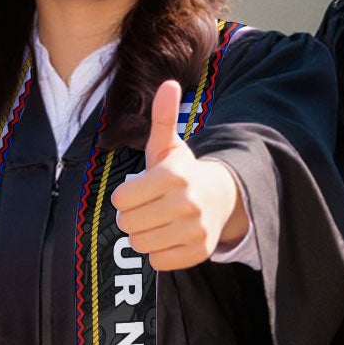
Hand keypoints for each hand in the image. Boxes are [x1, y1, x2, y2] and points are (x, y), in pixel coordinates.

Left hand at [109, 79, 245, 270]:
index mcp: (174, 176)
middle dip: (132, 216)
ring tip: (157, 221)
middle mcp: (187, 204)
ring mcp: (195, 230)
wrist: (222, 198)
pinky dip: (158, 252)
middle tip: (148, 208)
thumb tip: (169, 83)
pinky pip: (158, 261)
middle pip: (128, 224)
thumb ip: (162, 117)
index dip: (124, 197)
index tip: (139, 191)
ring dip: (143, 235)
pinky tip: (169, 236)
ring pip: (140, 245)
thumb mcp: (169, 145)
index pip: (121, 200)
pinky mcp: (199, 252)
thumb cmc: (183, 172)